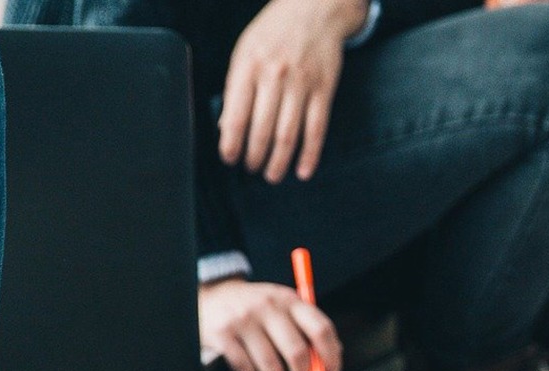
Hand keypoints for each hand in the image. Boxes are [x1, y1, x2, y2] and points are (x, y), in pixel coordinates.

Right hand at [199, 277, 342, 370]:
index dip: (332, 358)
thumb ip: (306, 328)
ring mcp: (245, 320)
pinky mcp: (223, 334)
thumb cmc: (254, 309)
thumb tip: (332, 360)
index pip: (321, 329)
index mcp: (290, 300)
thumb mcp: (282, 307)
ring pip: (272, 369)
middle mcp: (269, 307)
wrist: (211, 296)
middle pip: (297, 354)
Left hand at [218, 0, 366, 182]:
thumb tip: (225, 126)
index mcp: (248, 66)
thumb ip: (235, 87)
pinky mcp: (324, 89)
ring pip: (288, 135)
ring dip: (278, 162)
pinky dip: (310, 154)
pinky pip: (316, 129)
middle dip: (253, 158)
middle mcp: (274, 75)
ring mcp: (301, 83)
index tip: (229, 159)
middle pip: (261, 130)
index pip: (235, 116)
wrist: (314, 9)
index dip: (230, 145)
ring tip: (272, 175)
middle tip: (251, 168)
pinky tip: (303, 170)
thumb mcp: (245, 51)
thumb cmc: (274, 31)